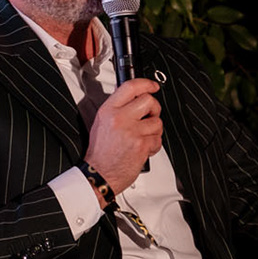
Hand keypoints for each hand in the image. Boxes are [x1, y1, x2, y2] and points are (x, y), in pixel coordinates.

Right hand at [84, 77, 161, 192]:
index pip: (130, 86)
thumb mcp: (101, 123)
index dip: (146, 84)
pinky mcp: (141, 145)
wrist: (99, 175)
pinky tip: (143, 148)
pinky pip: (158, 139)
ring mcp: (132, 131)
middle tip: (149, 116)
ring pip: (157, 121)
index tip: (153, 86)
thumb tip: (135, 98)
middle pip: (148, 100)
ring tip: (143, 137)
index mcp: (108, 110)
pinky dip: (154, 144)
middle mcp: (120, 118)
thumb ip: (117, 108)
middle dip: (154, 109)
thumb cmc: (101, 152)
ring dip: (154, 130)